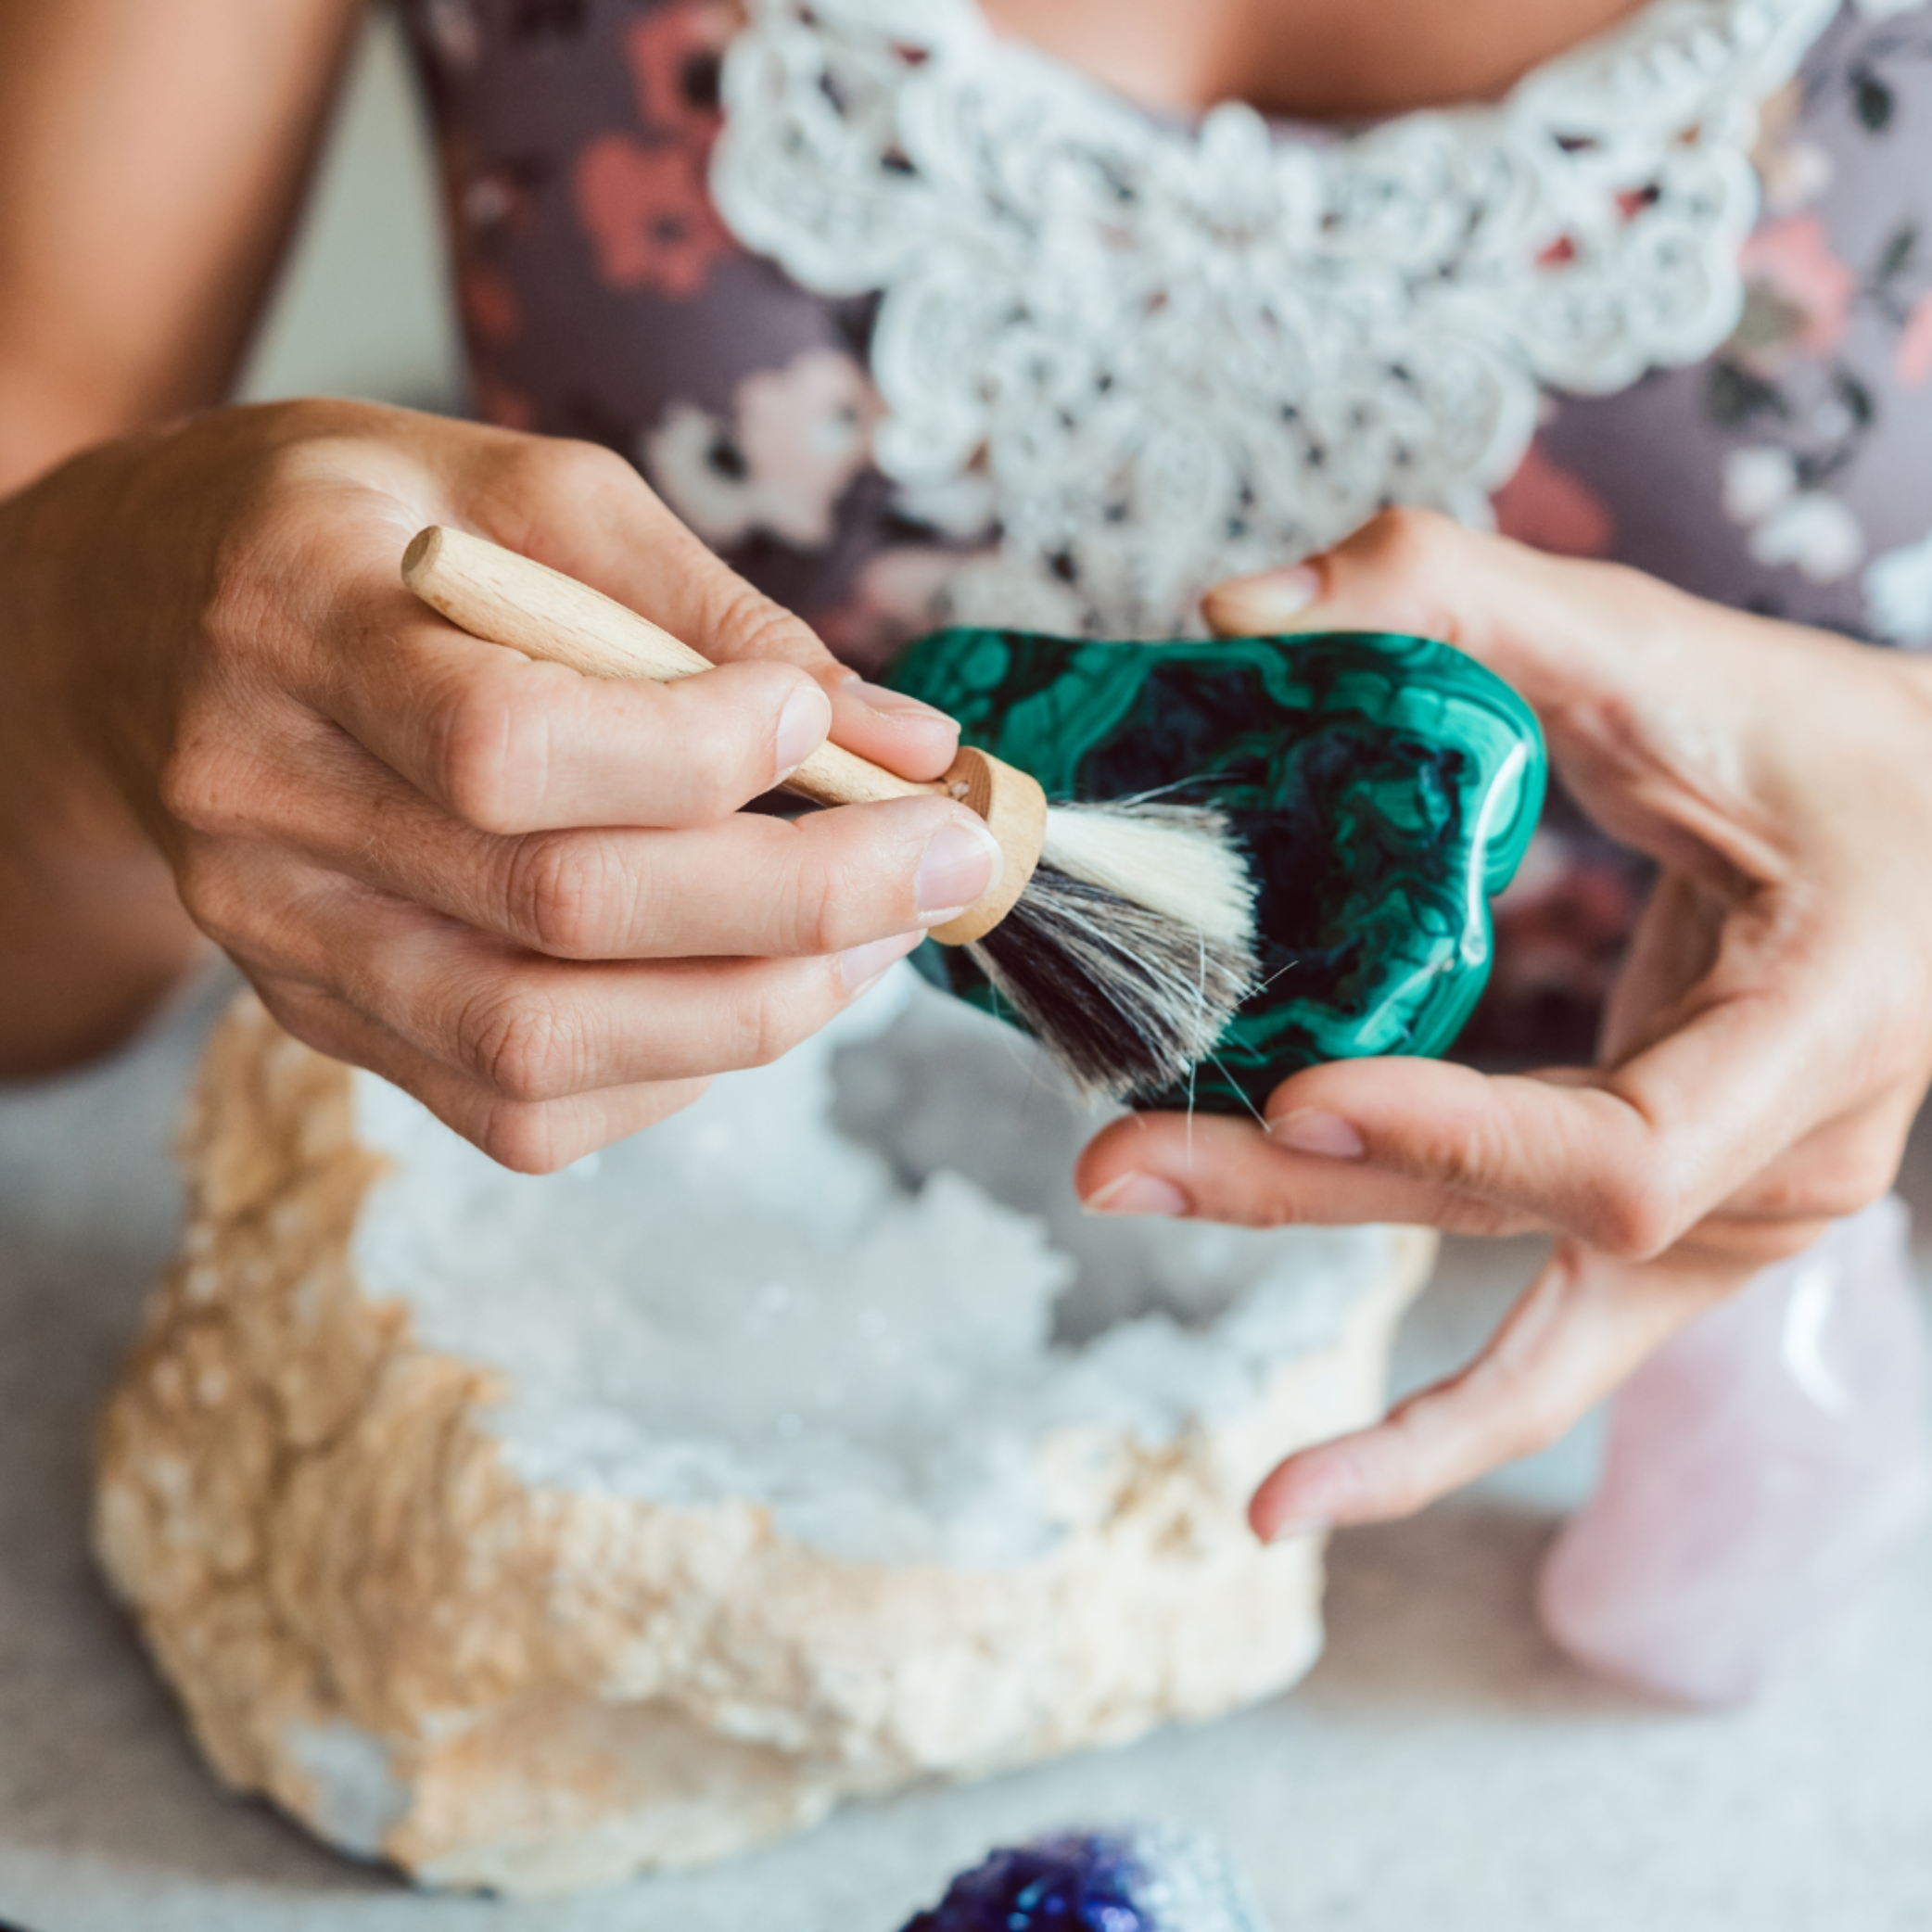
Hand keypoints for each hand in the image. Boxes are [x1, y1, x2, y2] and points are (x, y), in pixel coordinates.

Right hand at [2, 401, 998, 1166]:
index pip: (502, 738)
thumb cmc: (364, 534)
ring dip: (756, 1006)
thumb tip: (903, 740)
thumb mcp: (527, 493)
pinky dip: (673, 1067)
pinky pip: (516, 1109)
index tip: (826, 726)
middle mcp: (262, 800)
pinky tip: (757, 989)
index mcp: (294, 617)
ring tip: (880, 936)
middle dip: (800, 899)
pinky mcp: (321, 1020)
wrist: (143, 629)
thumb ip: (712, 611)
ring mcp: (281, 936)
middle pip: (555, 909)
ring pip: (540, 1044)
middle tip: (949, 862)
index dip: (695, 751)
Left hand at [1076, 508, 1931, 1533]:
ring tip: (1194, 1360)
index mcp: (1822, 1028)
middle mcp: (1789, 1166)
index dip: (1455, 1137)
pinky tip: (1300, 1494)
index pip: (1624, 1147)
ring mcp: (1738, 1230)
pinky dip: (1432, 1437)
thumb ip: (1461, 596)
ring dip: (1342, 1315)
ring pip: (1524, 1319)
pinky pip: (1551, 1366)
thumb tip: (1234, 612)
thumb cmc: (1835, 751)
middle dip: (1305, 1200)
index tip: (1291, 1093)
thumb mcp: (1671, 650)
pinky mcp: (1678, 1242)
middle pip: (1524, 1230)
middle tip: (1115, 1164)